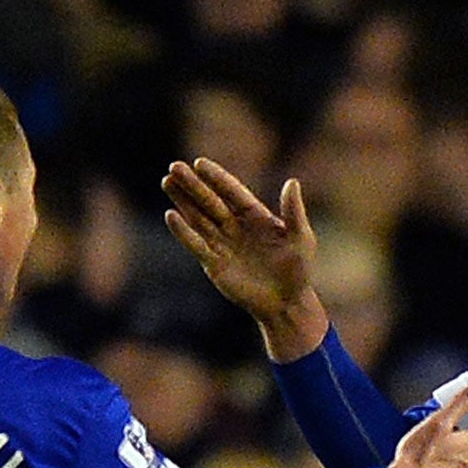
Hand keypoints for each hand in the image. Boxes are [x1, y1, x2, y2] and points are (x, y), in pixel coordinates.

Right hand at [162, 158, 328, 359]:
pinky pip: (196, 244)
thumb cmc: (298, 270)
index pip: (232, 192)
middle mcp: (235, 227)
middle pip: (210, 201)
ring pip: (198, 218)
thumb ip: (294, 211)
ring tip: (166, 181)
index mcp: (255, 216)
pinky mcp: (214, 263)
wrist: (286, 304)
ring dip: (182, 201)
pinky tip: (171, 215)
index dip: (216, 178)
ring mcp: (223, 244)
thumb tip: (292, 181)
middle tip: (173, 166)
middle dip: (192, 184)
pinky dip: (183, 231)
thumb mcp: (300, 238)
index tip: (199, 163)